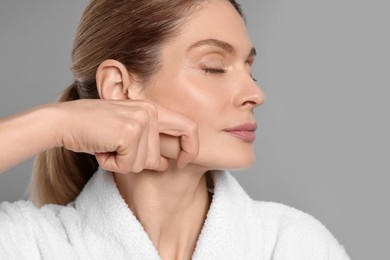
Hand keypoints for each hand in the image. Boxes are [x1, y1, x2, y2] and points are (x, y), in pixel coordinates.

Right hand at [55, 99, 198, 172]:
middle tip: (113, 146)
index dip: (191, 148)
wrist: (63, 121)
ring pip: (142, 164)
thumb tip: (166, 164)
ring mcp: (141, 121)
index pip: (188, 127)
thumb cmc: (92, 128)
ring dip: (121, 163)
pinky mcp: (129, 133)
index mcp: (152, 109)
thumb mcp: (126, 132)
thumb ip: (147, 144)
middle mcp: (150, 112)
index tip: (181, 162)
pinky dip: (111, 164)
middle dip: (134, 161)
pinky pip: (127, 166)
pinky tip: (101, 149)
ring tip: (106, 145)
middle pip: (157, 157)